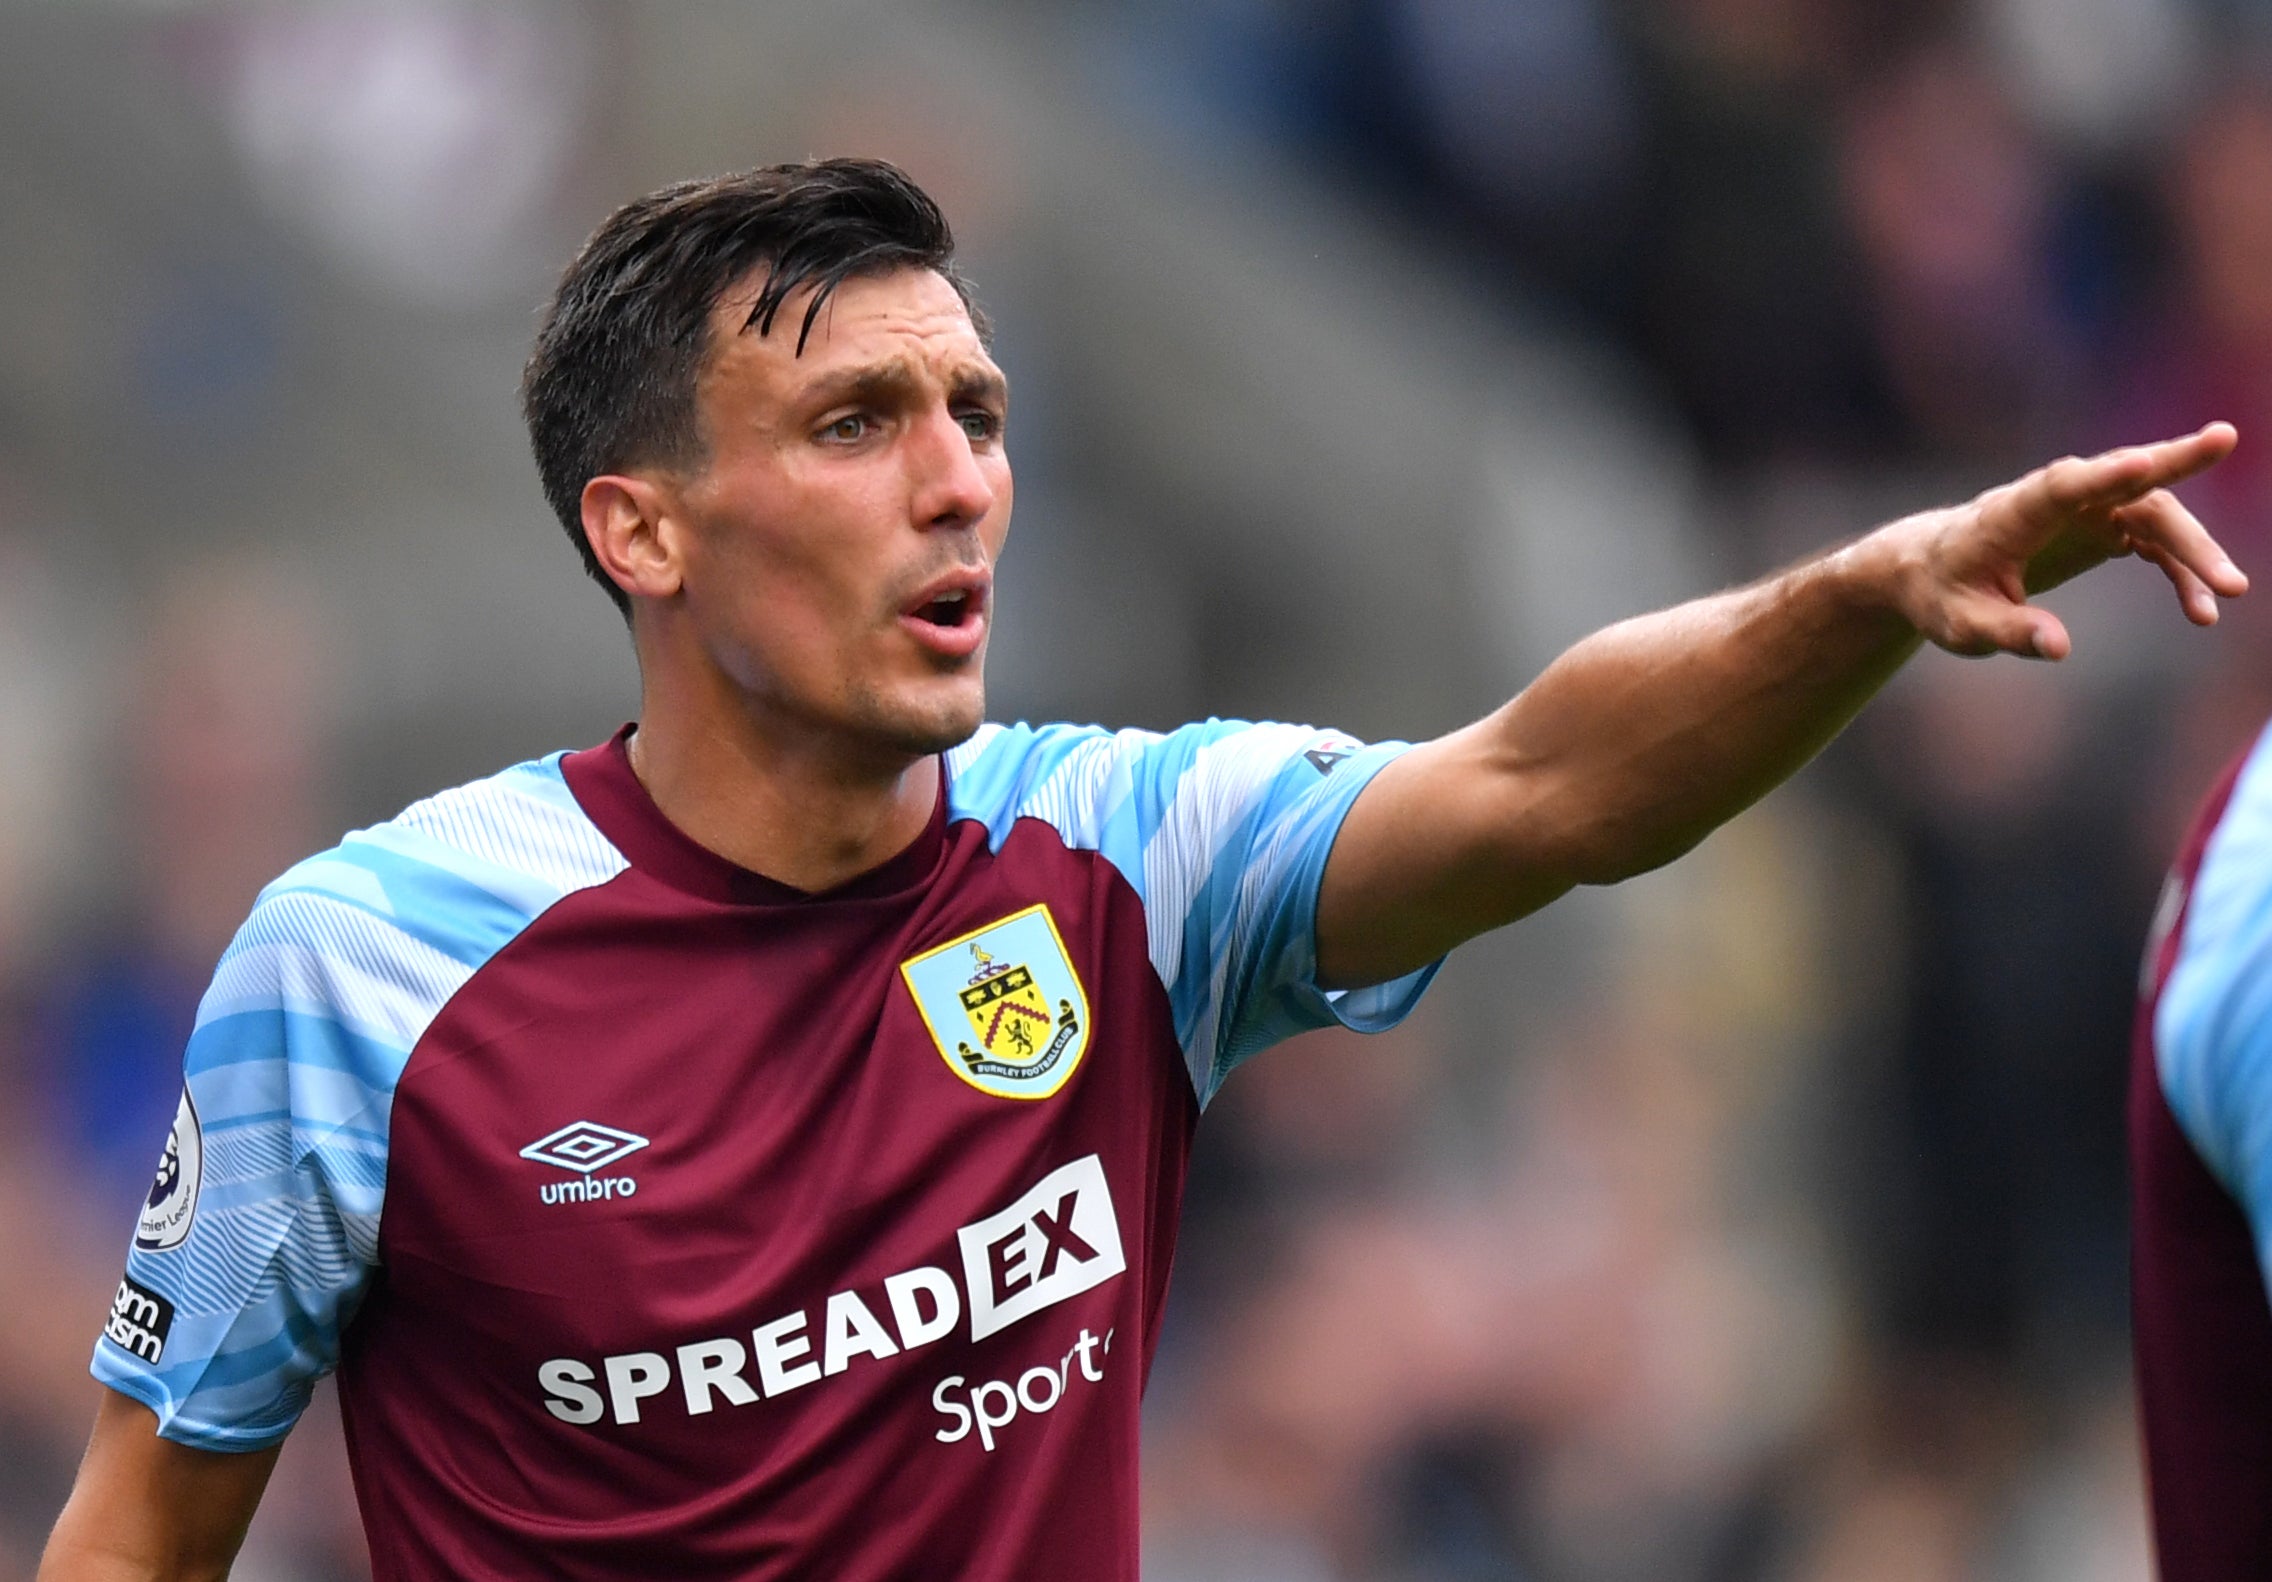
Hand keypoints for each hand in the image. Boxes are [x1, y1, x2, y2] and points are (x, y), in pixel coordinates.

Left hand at [1863, 423, 2246, 659]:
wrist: (1934, 572)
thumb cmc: (1942, 593)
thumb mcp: (1962, 625)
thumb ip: (2008, 632)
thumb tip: (2059, 647)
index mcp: (2014, 512)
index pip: (2062, 486)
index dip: (2103, 474)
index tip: (2143, 462)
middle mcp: (2057, 498)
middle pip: (2123, 477)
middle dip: (2175, 461)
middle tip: (2225, 439)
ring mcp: (2086, 509)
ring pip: (2153, 512)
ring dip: (2193, 548)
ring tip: (2229, 591)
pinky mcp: (2104, 527)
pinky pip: (2154, 543)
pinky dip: (2180, 572)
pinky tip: (2201, 611)